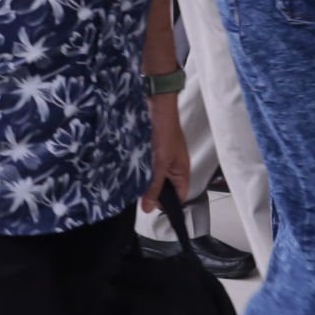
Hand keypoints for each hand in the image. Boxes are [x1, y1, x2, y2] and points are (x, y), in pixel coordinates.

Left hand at [143, 91, 191, 212]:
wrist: (157, 107)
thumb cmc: (166, 131)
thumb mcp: (160, 164)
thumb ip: (154, 186)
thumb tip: (149, 208)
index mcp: (181, 171)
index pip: (179, 196)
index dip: (167, 204)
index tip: (151, 206)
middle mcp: (173, 166)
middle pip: (165, 188)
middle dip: (153, 192)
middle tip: (140, 193)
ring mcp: (162, 158)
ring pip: (154, 177)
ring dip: (145, 180)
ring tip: (135, 180)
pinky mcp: (152, 151)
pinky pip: (147, 166)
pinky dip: (141, 169)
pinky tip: (132, 169)